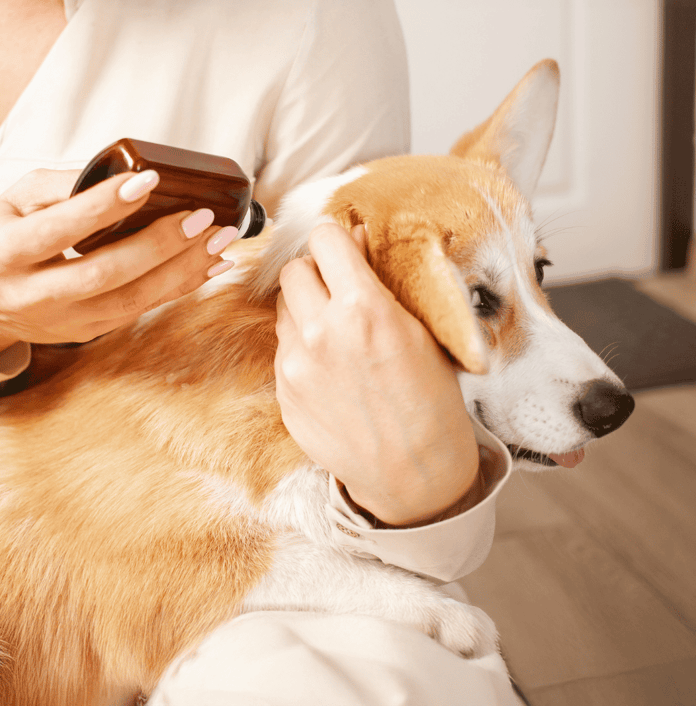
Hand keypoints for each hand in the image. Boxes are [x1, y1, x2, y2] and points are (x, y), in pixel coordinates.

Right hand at [0, 168, 236, 360]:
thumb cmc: (4, 239)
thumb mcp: (14, 201)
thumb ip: (62, 186)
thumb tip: (123, 171)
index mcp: (6, 253)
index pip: (58, 230)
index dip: (103, 206)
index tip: (146, 181)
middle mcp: (34, 294)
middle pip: (104, 273)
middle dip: (159, 244)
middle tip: (200, 216)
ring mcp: (66, 320)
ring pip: (132, 299)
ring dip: (182, 269)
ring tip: (219, 240)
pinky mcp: (90, 331)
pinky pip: (143, 310)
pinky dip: (182, 286)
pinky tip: (211, 265)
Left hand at [275, 223, 478, 525]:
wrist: (413, 474)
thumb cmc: (431, 403)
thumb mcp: (421, 332)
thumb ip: (381, 281)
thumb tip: (356, 239)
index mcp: (363, 310)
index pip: (324, 239)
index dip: (336, 241)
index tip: (344, 250)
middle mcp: (321, 333)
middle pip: (294, 270)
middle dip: (315, 273)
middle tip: (338, 291)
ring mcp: (296, 366)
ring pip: (284, 309)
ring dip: (304, 309)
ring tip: (336, 334)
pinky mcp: (283, 393)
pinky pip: (283, 349)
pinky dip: (301, 348)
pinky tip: (330, 369)